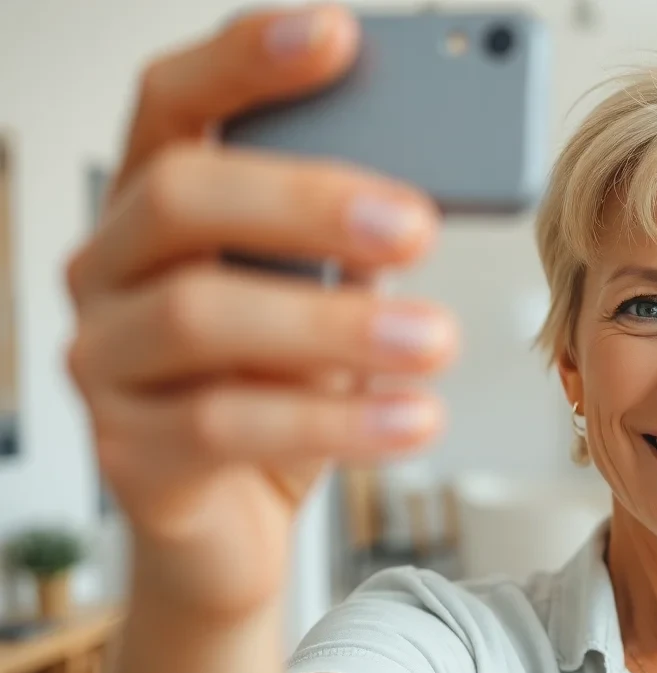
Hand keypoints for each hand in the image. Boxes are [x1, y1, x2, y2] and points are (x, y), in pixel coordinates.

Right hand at [65, 4, 455, 619]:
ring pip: (201, 316)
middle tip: (416, 225)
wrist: (235, 524)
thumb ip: (351, 245)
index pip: (175, 102)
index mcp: (158, 206)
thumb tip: (419, 200)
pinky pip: (226, 426)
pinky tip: (414, 417)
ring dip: (335, 327)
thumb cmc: (284, 391)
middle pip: (184, 195)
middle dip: (307, 199)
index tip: (339, 33)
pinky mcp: (130, 454)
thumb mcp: (327, 303)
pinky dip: (336, 421)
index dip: (245, 59)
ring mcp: (105, 361)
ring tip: (437, 341)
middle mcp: (109, 269)